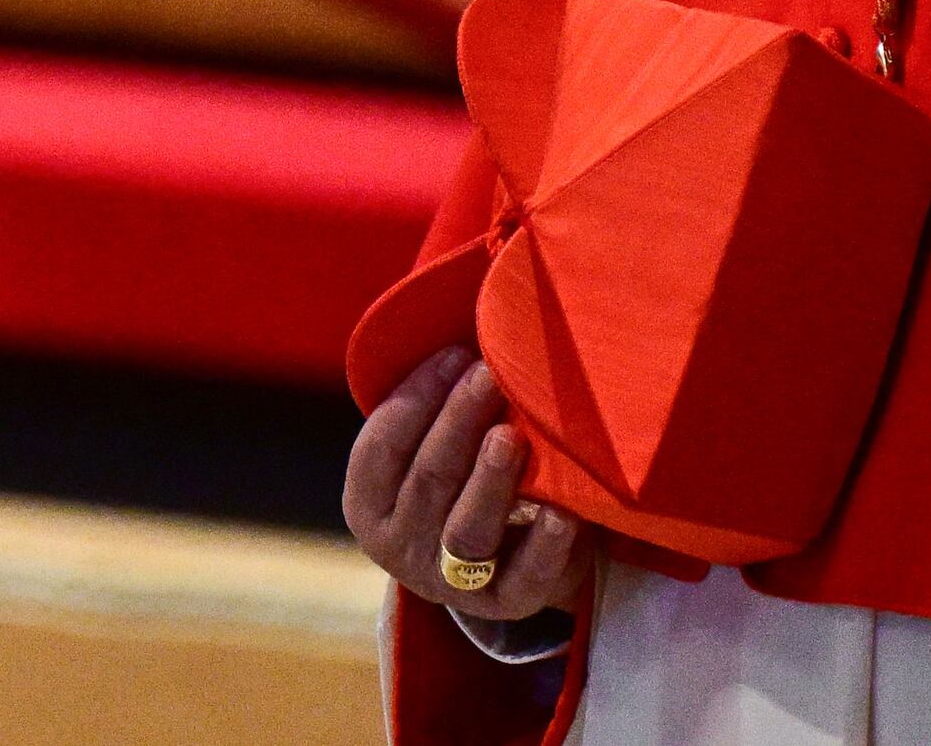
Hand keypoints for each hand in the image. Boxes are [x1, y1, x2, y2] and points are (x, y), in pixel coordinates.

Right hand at [344, 342, 590, 630]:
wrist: (494, 561)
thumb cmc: (457, 475)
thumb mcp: (423, 447)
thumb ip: (428, 403)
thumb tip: (462, 324)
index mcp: (366, 504)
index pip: (381, 446)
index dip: (416, 396)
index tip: (456, 353)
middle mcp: (398, 549)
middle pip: (429, 479)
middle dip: (458, 421)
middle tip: (491, 374)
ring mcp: (448, 584)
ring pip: (468, 529)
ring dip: (490, 480)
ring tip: (513, 437)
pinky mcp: (503, 607)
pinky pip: (523, 579)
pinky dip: (544, 548)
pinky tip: (563, 514)